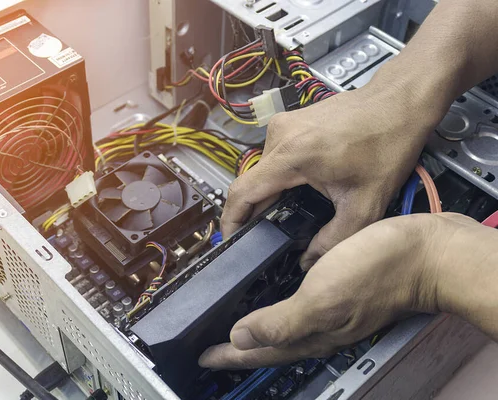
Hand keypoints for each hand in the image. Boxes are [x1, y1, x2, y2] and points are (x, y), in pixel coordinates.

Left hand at [199, 213, 493, 368]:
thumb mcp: (321, 298)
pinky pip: (301, 303)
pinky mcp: (340, 288)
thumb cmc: (378, 272)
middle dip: (241, 346)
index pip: (261, 350)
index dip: (230, 355)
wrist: (424, 253)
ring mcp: (332, 308)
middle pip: (271, 341)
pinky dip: (281, 302)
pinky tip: (279, 289)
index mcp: (312, 332)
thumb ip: (281, 321)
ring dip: (260, 325)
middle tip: (217, 345)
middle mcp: (320, 325)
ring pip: (285, 324)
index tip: (205, 356)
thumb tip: (240, 338)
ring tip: (240, 322)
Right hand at [221, 76, 445, 268]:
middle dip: (257, 211)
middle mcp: (279, 135)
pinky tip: (303, 186)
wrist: (398, 102)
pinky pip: (274, 155)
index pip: (242, 192)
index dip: (231, 220)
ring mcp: (282, 125)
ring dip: (272, 192)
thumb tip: (309, 261)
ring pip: (263, 170)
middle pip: (251, 182)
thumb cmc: (387, 142)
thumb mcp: (365, 203)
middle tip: (271, 234)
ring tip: (293, 210)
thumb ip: (334, 239)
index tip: (231, 239)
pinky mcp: (289, 121)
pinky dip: (281, 175)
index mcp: (292, 155)